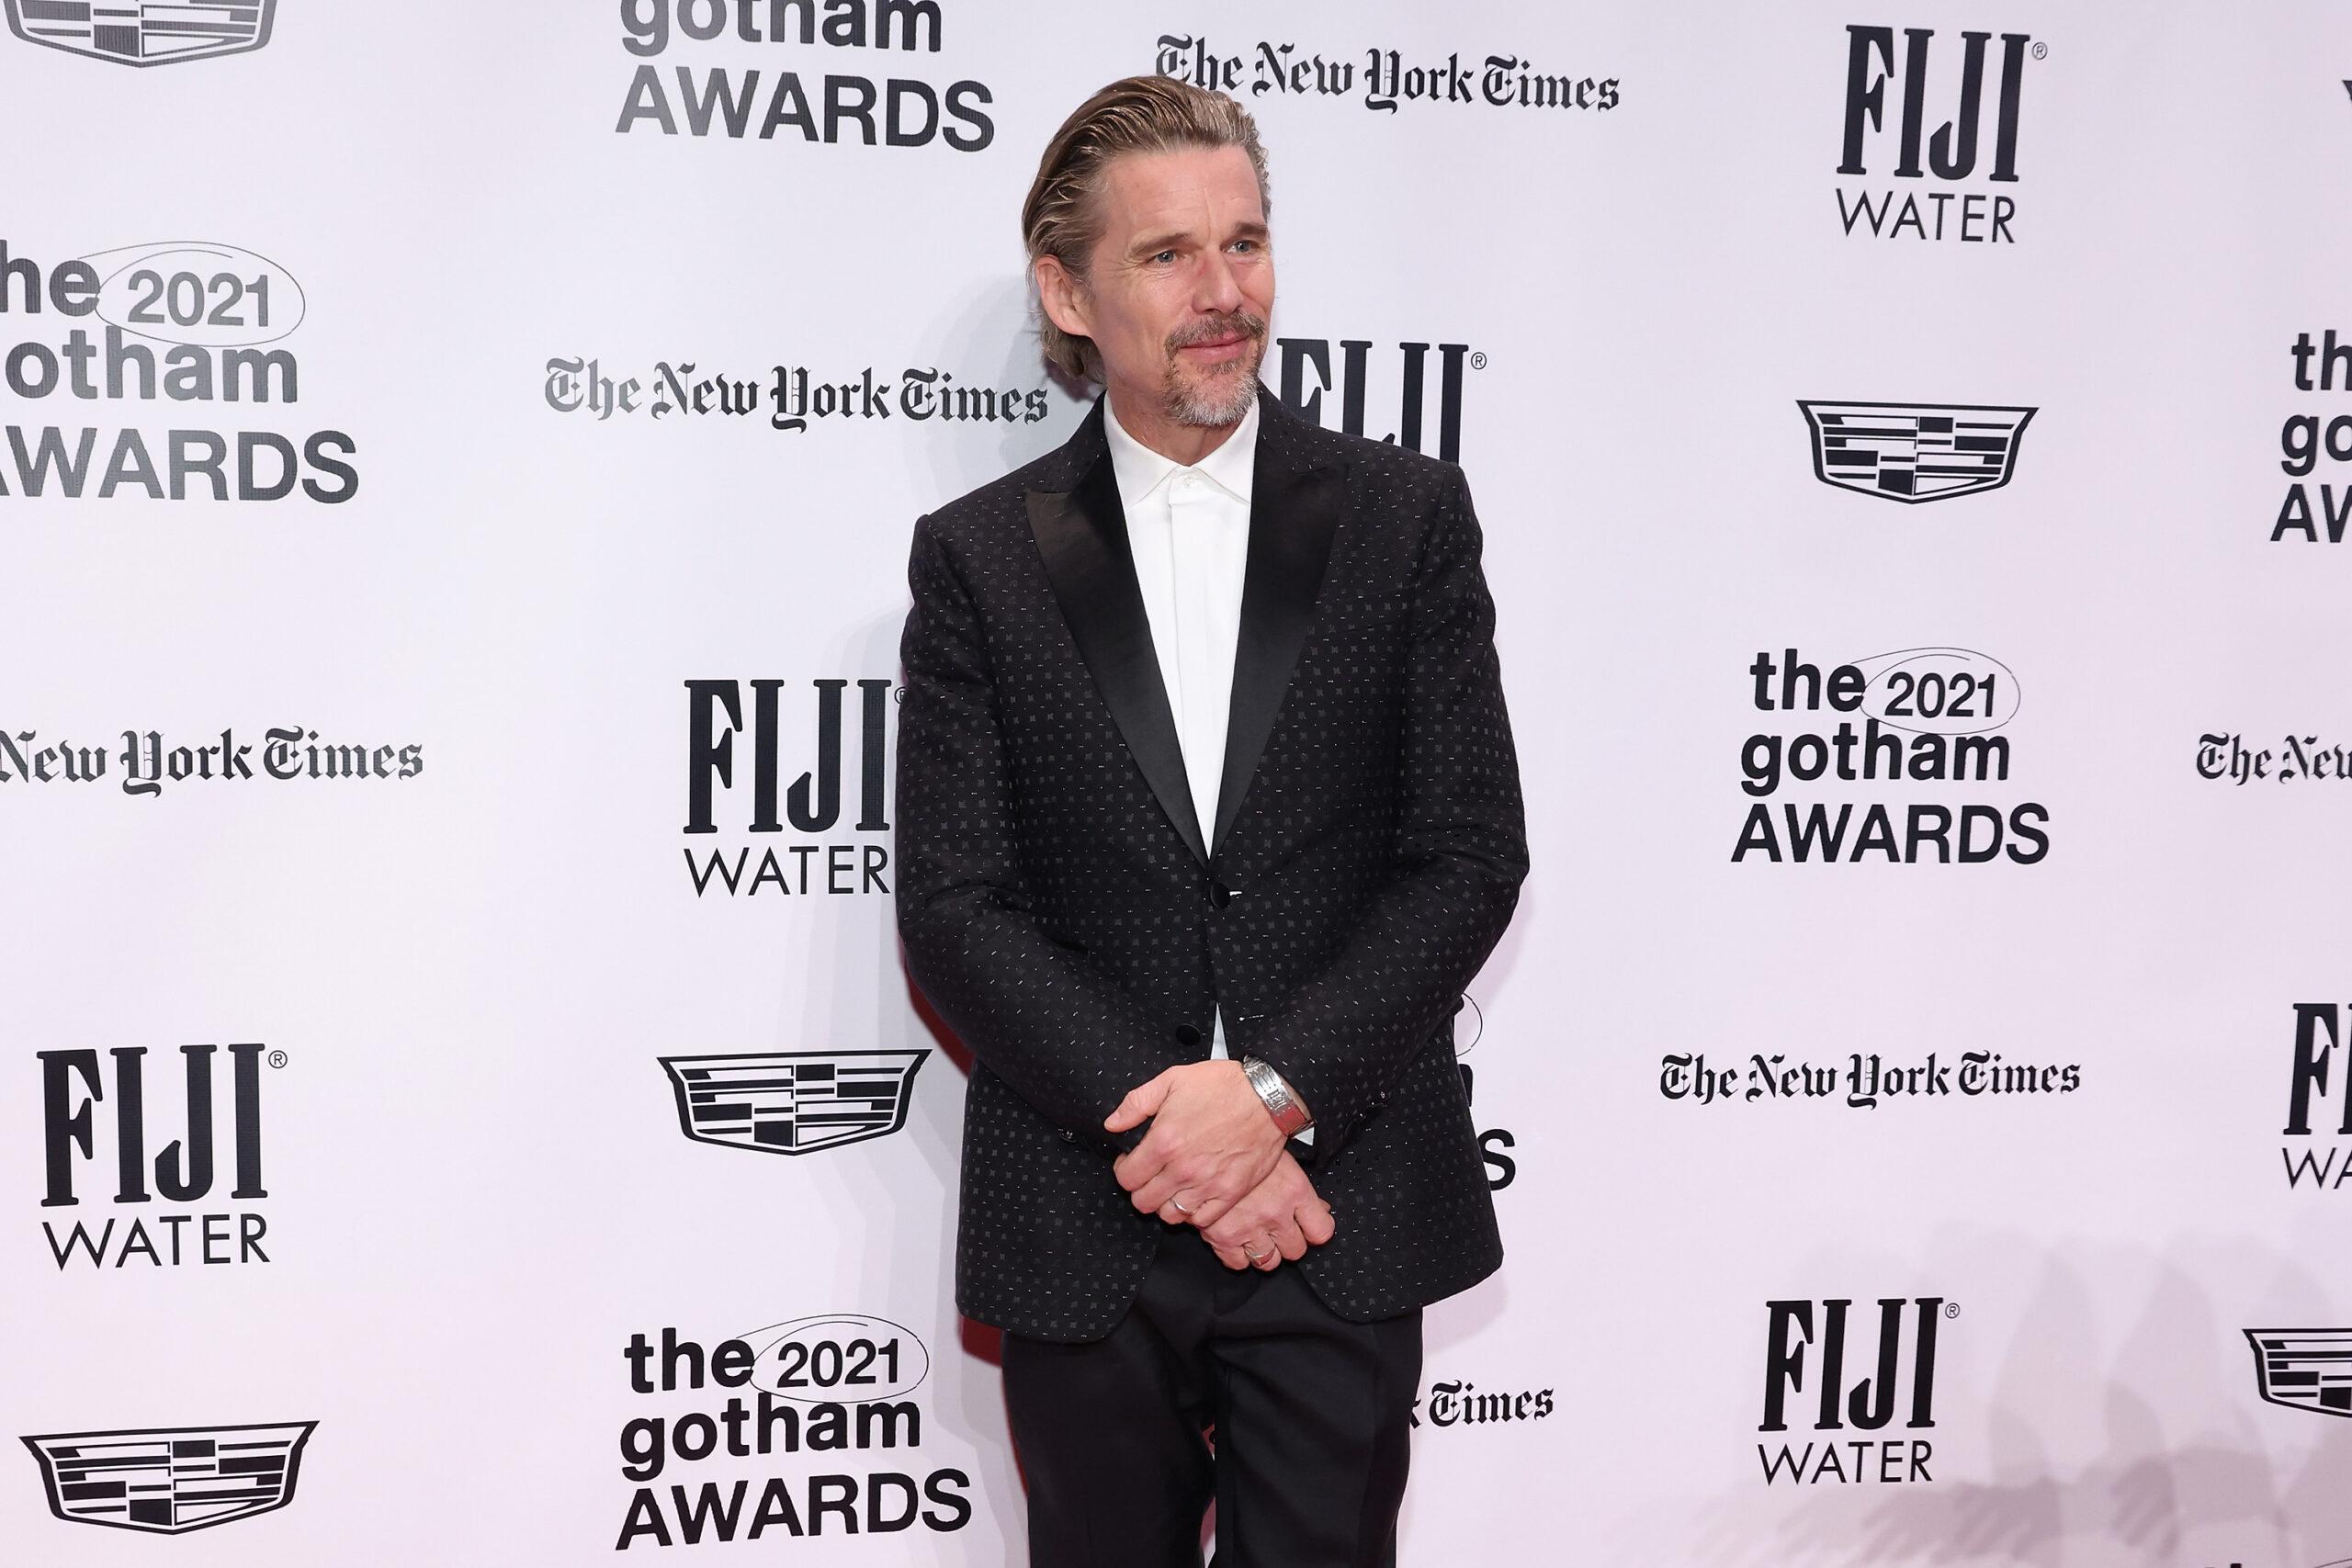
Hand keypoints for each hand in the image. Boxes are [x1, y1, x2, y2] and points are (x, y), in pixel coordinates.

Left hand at [1106, 1060, 1285, 1227]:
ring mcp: (1207, 1185)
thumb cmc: (1223, 1085)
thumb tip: (1112, 1124)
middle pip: (1144, 1202)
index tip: (1133, 1163)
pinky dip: (1193, 1213)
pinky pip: (1201, 1220)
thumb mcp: (1172, 1080)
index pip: (1126, 1178)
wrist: (1268, 1097)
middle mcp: (1182, 1169)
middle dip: (1141, 1189)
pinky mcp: (1230, 1193)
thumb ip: (1136, 1103)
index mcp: (1164, 1142)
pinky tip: (1194, 1196)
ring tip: (1171, 1187)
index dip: (1124, 1170)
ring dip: (1165, 1203)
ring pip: (1170, 1215)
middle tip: (1150, 1176)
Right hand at [1201, 1152, 1334, 1270]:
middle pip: (1296, 1250)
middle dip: (1288, 1242)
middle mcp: (1275, 1213)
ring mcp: (1249, 1227)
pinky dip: (1237, 1255)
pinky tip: (1236, 1239)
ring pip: (1268, 1262)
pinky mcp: (1222, 1237)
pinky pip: (1237, 1263)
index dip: (1315, 1231)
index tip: (1308, 1228)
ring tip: (1256, 1236)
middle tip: (1278, 1229)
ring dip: (1264, 1252)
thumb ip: (1301, 1190)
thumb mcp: (1280, 1158)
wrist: (1204, 1140)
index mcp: (1294, 1190)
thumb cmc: (1243, 1142)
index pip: (1321, 1231)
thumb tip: (1322, 1209)